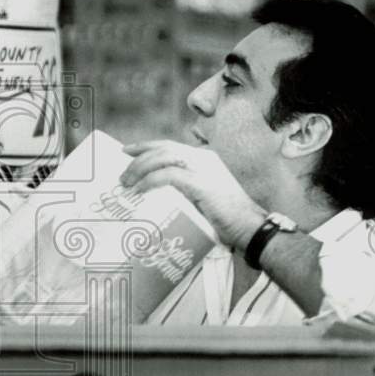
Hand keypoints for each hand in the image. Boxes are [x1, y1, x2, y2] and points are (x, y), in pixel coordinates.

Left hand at [120, 140, 264, 248]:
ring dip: (140, 168)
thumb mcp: (203, 199)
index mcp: (204, 159)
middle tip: (122, 173)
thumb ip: (184, 191)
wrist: (252, 229)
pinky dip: (151, 181)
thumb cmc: (227, 220)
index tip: (127, 152)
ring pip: (163, 158)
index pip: (170, 146)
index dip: (146, 146)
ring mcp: (204, 170)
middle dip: (138, 157)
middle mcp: (203, 159)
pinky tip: (141, 189)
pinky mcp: (202, 184)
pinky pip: (169, 176)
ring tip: (127, 183)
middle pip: (163, 148)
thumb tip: (157, 196)